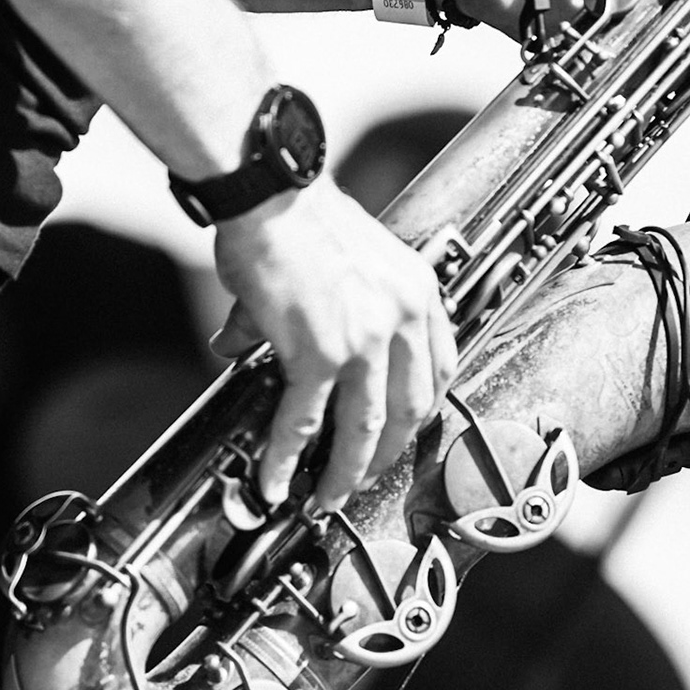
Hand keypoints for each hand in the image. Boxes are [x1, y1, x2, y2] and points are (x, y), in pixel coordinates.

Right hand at [210, 179, 457, 510]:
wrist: (269, 192)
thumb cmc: (297, 214)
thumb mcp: (340, 260)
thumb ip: (317, 308)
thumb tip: (248, 342)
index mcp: (416, 292)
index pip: (440, 366)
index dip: (424, 408)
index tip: (407, 430)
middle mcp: (401, 318)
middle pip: (409, 409)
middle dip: (388, 453)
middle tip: (366, 476)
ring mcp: (364, 339)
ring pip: (364, 426)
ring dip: (346, 471)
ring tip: (326, 496)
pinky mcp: (318, 352)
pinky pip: (304, 420)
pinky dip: (288, 457)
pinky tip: (277, 479)